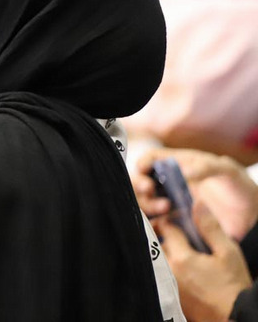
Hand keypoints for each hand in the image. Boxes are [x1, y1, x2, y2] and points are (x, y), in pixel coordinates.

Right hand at [137, 148, 257, 240]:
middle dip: (139, 186)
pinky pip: (154, 223)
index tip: (146, 174)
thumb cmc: (242, 190)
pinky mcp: (174, 224)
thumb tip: (183, 172)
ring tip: (164, 209)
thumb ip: (207, 167)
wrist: (253, 220)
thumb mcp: (229, 171)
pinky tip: (162, 225)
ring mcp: (170, 204)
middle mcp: (170, 184)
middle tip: (150, 190)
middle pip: (140, 181)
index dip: (142, 165)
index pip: (150, 160)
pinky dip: (152, 223)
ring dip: (146, 204)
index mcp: (179, 165)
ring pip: (143, 202)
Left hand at [157, 202, 251, 321]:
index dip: (170, 219)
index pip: (165, 228)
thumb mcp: (228, 253)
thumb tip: (198, 204)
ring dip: (162, 251)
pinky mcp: (169, 296)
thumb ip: (210, 228)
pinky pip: (159, 275)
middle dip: (161, 234)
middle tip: (174, 232)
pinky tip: (177, 267)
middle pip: (155, 243)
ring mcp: (167, 285)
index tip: (177, 217)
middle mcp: (168, 271)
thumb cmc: (234, 286)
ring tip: (176, 250)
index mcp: (181, 258)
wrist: (235, 318)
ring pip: (155, 260)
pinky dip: (163, 268)